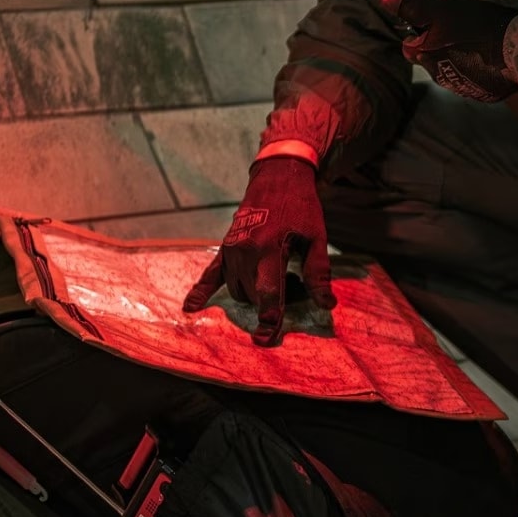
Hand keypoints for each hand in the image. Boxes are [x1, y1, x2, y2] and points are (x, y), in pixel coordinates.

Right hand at [182, 156, 333, 346]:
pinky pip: (210, 275)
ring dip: (256, 295)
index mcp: (268, 248)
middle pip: (254, 295)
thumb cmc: (301, 207)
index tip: (267, 339)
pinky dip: (200, 292)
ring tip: (280, 275)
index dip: (270, 318)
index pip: (268, 292)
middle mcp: (244, 251)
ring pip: (239, 291)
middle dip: (274, 301)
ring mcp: (231, 250)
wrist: (277, 177)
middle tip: (297, 284)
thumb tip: (327, 304)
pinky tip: (190, 308)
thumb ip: (318, 273)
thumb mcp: (317, 237)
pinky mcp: (224, 248)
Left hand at [397, 0, 517, 102]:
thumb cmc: (478, 27)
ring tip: (480, 43)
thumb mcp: (443, 10)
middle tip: (461, 30)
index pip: (408, 45)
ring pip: (452, 70)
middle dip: (440, 46)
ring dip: (460, 58)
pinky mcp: (484, 95)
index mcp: (426, 58)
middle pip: (430, 58)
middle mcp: (440, 79)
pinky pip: (474, 80)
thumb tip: (385, 0)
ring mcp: (463, 90)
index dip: (420, 32)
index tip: (436, 23)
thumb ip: (414, 7)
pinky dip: (479, 70)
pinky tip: (491, 57)